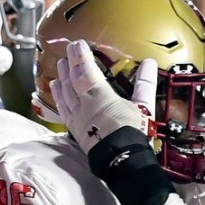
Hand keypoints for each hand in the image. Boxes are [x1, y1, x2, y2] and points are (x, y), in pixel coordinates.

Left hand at [50, 38, 155, 154]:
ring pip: (65, 94)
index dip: (81, 56)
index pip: (86, 70)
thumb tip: (150, 62)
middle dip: (70, 65)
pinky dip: (58, 98)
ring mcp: (77, 118)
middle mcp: (84, 104)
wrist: (122, 161)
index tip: (77, 44)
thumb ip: (144, 84)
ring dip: (62, 79)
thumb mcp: (143, 107)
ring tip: (59, 67)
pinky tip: (55, 90)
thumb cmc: (134, 133)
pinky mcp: (74, 130)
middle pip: (73, 80)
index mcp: (100, 95)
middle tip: (67, 52)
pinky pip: (63, 110)